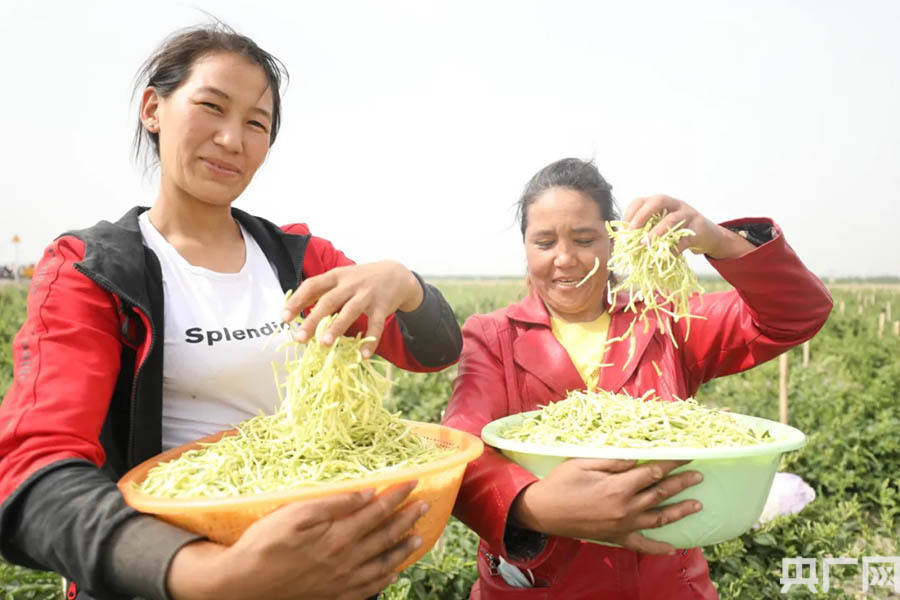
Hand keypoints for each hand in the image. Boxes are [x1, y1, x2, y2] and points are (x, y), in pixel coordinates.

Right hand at [167, 482, 426, 599]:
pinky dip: (385, 578)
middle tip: (424, 505)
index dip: (396, 495)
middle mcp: (347, 560)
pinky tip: (393, 571)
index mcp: (339, 537)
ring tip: (418, 536)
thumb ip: (334, 504)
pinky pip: (369, 588)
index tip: (413, 482)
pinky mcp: (334, 596)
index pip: (377, 511)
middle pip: (385, 536)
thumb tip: (366, 494)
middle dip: (407, 518)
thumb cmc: (265, 544)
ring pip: (383, 563)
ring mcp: (342, 582)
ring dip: (403, 548)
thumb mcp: (296, 514)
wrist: (243, 586)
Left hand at [281, 261, 423, 357]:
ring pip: (350, 311)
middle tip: (300, 338)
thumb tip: (294, 309)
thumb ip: (321, 291)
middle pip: (329, 301)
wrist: (396, 274)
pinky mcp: (382, 306)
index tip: (284, 318)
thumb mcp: (341, 278)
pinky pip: (376, 325)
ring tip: (324, 344)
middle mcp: (351, 283)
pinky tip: (363, 355)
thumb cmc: (362, 280)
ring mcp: (367, 294)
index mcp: (336, 276)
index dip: (297, 300)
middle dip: (313, 320)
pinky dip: (370, 341)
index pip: (312, 285)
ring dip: (336, 328)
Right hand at [510, 458, 702, 553]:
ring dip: (680, 511)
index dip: (672, 463)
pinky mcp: (616, 538)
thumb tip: (638, 457)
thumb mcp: (584, 463)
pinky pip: (643, 546)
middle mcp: (626, 508)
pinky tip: (674, 548)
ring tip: (698, 505)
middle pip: (661, 494)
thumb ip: (614, 461)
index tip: (686, 455)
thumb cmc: (561, 482)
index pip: (653, 472)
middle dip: (682, 483)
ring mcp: (623, 526)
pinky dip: (660, 548)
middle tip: (699, 476)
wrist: (543, 511)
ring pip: (659, 519)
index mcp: (618, 487)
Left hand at [624, 195, 754, 258]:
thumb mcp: (662, 227)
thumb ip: (647, 231)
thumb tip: (624, 246)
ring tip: (645, 244)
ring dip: (657, 232)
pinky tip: (664, 256)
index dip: (631, 212)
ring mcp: (688, 214)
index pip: (642, 200)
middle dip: (643, 214)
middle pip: (659, 201)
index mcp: (662, 203)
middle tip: (632, 230)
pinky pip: (684, 238)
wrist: (709, 235)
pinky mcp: (698, 229)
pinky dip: (673, 249)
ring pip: (672, 219)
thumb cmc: (679, 231)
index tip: (624, 227)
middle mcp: (675, 204)